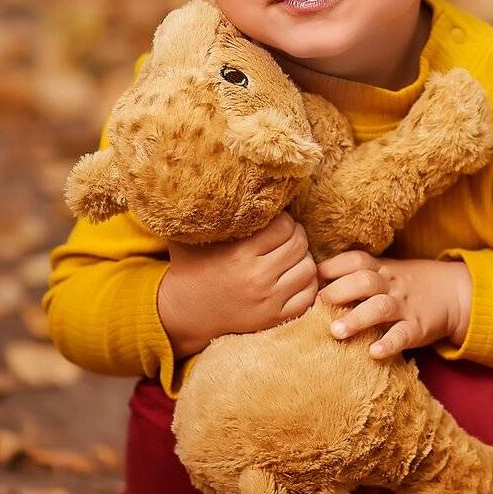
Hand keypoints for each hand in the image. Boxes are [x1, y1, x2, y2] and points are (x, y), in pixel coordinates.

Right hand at [157, 211, 318, 357]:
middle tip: (287, 234)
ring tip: (290, 255)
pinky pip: (309, 296)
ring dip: (303, 258)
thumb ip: (205, 210)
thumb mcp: (190, 235)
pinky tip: (293, 276)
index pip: (284, 226)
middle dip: (296, 235)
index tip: (276, 221)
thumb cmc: (189, 267)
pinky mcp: (275, 318)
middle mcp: (257, 278)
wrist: (183, 313)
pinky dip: (307, 283)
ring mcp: (268, 301)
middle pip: (299, 245)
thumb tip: (214, 175)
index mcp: (240, 254)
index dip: (284, 219)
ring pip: (309, 269)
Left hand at [316, 250, 471, 360]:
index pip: (355, 261)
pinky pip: (403, 334)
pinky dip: (389, 343)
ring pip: (380, 307)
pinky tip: (374, 352)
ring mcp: (405, 306)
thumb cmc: (406, 286)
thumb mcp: (385, 274)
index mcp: (381, 269)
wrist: (454, 293)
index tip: (310, 278)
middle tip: (316, 305)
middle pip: (364, 280)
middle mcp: (391, 284)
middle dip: (338, 291)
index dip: (332, 267)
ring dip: (357, 318)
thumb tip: (312, 286)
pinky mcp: (418, 327)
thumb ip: (355, 278)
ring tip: (335, 332)